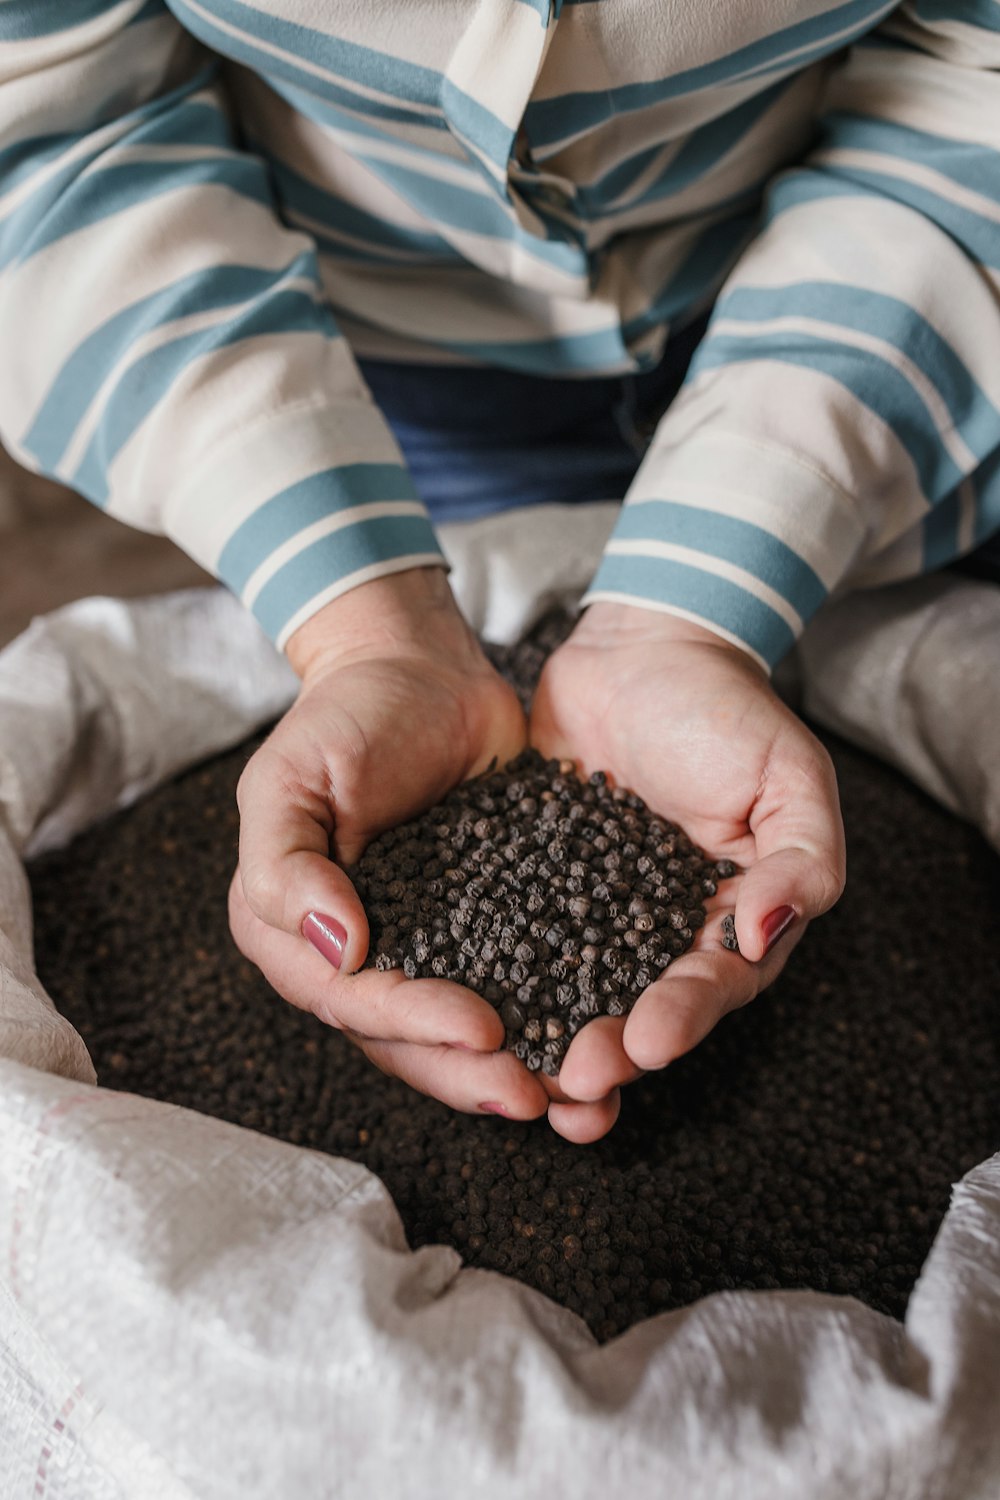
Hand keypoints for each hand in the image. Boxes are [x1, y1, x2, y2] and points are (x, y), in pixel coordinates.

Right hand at [228, 567, 632, 1136]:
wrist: (421, 671)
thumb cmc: (344, 716)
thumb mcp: (288, 777)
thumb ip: (286, 863)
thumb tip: (335, 947)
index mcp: (296, 936)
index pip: (354, 1002)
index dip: (416, 1024)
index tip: (486, 1029)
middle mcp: (357, 960)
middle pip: (413, 1040)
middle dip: (477, 1075)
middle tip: (545, 1098)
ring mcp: (427, 949)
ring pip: (468, 1033)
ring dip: (523, 1073)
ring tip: (588, 1103)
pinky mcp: (490, 928)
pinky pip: (523, 985)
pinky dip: (559, 1021)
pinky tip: (608, 1044)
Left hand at [529, 603, 845, 1135]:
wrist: (642, 647)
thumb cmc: (728, 709)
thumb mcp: (791, 775)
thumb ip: (802, 859)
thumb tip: (763, 935)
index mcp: (724, 921)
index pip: (709, 985)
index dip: (681, 1019)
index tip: (647, 1043)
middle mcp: (653, 933)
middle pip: (633, 1010)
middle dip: (607, 1051)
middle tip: (574, 1077)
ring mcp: (584, 913)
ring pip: (563, 992)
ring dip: (544, 1039)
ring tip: (516, 1074)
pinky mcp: (524, 883)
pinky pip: (504, 934)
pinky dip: (484, 971)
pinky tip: (457, 1001)